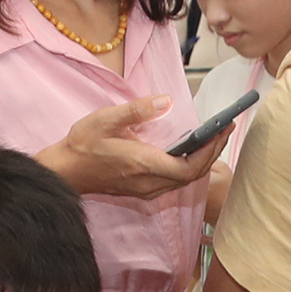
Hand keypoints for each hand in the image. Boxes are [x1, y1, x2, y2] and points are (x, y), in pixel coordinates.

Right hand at [38, 97, 218, 201]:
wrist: (64, 171)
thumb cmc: (83, 144)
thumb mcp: (106, 119)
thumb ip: (137, 110)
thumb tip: (166, 101)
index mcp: (143, 164)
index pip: (190, 166)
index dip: (211, 149)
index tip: (224, 129)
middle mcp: (149, 182)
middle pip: (193, 174)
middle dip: (213, 152)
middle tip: (225, 128)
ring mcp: (146, 190)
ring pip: (185, 180)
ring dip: (202, 160)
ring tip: (214, 136)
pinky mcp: (143, 190)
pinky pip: (174, 181)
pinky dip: (189, 166)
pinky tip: (191, 150)